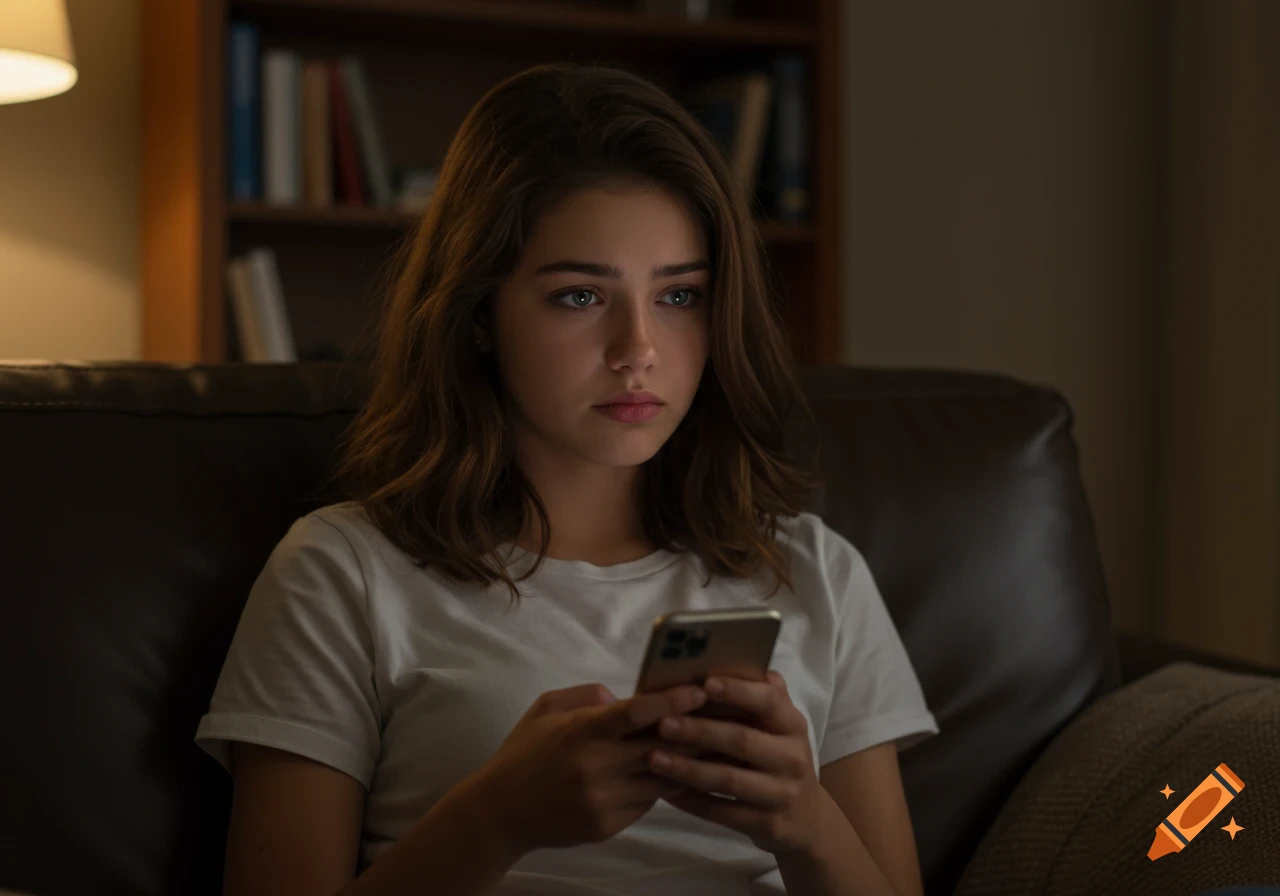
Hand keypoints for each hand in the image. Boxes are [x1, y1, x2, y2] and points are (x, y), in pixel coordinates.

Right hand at [466, 682, 711, 855]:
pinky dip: (659, 786)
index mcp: (582, 731)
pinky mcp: (607, 826)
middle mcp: (596, 767)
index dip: (671, 701)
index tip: (699, 691)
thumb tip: (627, 697)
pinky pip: (646, 802)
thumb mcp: (546, 709)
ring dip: (687, 762)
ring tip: (712, 745)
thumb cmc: (524, 753)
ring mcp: (603, 800)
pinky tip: (674, 774)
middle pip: (660, 747)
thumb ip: (588, 695)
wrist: (499, 812)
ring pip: (661, 778)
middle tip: (723, 716)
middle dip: (694, 731)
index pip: (635, 713)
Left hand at [646, 670, 827, 855]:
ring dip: (688, 768)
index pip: (769, 701)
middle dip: (700, 730)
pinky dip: (692, 801)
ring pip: (728, 779)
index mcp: (792, 725)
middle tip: (663, 723)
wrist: (807, 821)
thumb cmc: (780, 760)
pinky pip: (722, 812)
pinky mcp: (768, 825)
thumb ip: (763, 698)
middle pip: (742, 740)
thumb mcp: (780, 729)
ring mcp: (782, 794)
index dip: (737, 691)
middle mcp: (792, 758)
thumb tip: (744, 660)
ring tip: (653, 757)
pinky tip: (666, 791)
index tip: (704, 682)